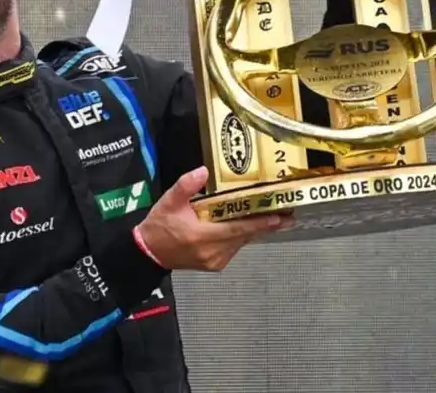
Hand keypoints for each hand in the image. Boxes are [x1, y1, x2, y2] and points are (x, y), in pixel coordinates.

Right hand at [134, 167, 292, 271]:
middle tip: (287, 216)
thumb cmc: (160, 225)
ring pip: (241, 243)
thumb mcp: (169, 201)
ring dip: (254, 230)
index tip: (279, 218)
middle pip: (244, 236)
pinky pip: (234, 248)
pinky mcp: (215, 264)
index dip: (259, 223)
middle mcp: (212, 252)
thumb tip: (204, 171)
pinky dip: (241, 237)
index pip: (237, 229)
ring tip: (271, 218)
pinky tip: (246, 227)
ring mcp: (214, 261)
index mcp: (202, 236)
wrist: (149, 252)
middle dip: (266, 226)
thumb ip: (186, 185)